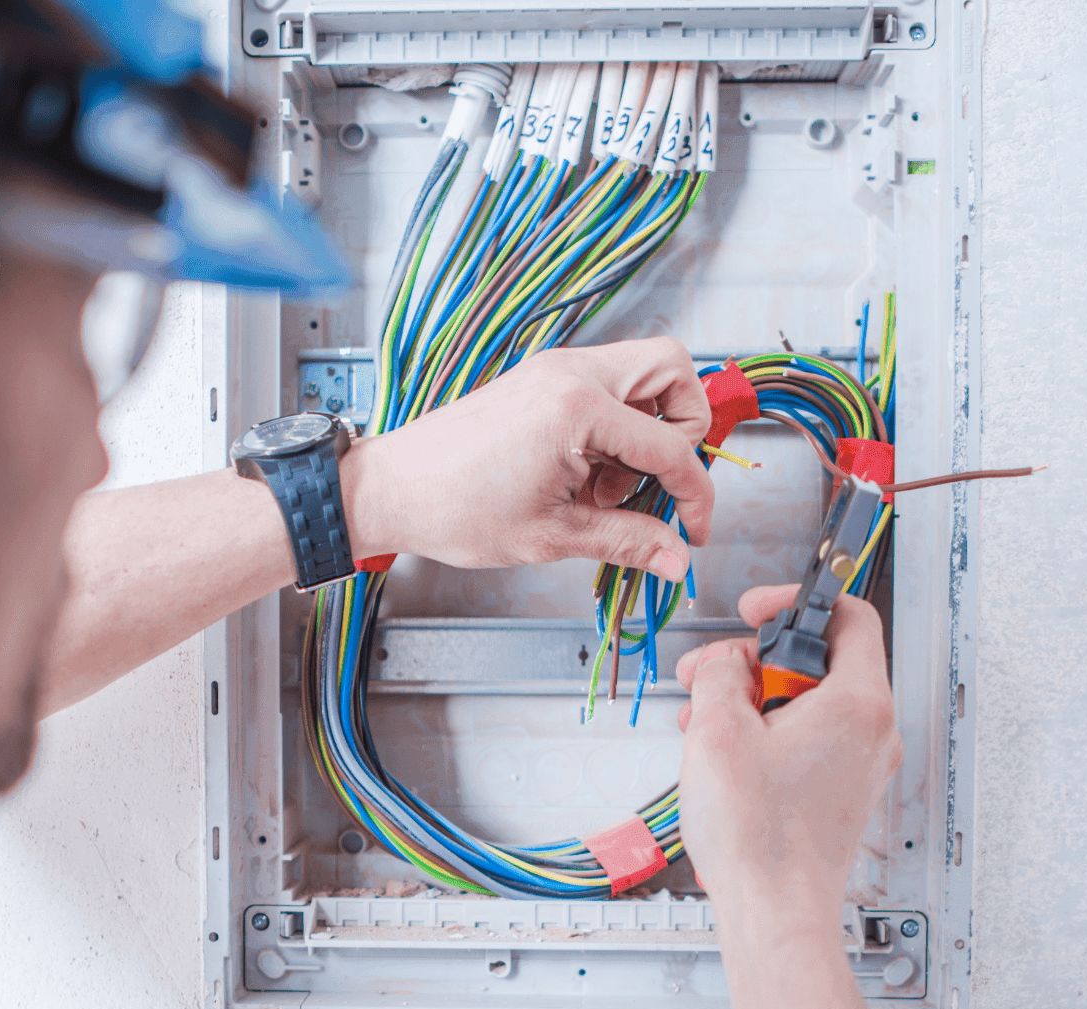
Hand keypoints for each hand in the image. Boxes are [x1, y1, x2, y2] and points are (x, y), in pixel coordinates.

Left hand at [344, 337, 712, 581]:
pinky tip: (586, 477)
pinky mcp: (542, 380)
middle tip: (658, 483)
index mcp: (578, 408)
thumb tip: (677, 559)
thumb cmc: (454, 507)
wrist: (392, 488)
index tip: (692, 532)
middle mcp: (572, 373)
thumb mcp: (551, 536)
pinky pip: (607, 389)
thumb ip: (626, 542)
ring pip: (643, 374)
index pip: (673, 445)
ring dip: (648, 430)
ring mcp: (555, 370)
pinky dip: (616, 428)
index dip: (695, 495)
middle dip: (686, 428)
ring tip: (608, 490)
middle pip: (674, 370)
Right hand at [674, 584, 900, 927]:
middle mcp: (871, 731)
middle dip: (753, 660)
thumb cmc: (759, 837)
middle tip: (709, 674)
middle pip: (817, 661)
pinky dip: (766, 733)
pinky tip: (723, 753)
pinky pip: (806, 739)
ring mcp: (859, 764)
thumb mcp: (717, 728)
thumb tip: (723, 664)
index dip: (795, 602)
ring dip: (751, 699)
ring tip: (704, 720)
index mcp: (858, 702)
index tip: (754, 613)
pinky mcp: (840, 791)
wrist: (775, 912)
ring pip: (806, 702)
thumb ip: (719, 673)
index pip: (848, 615)